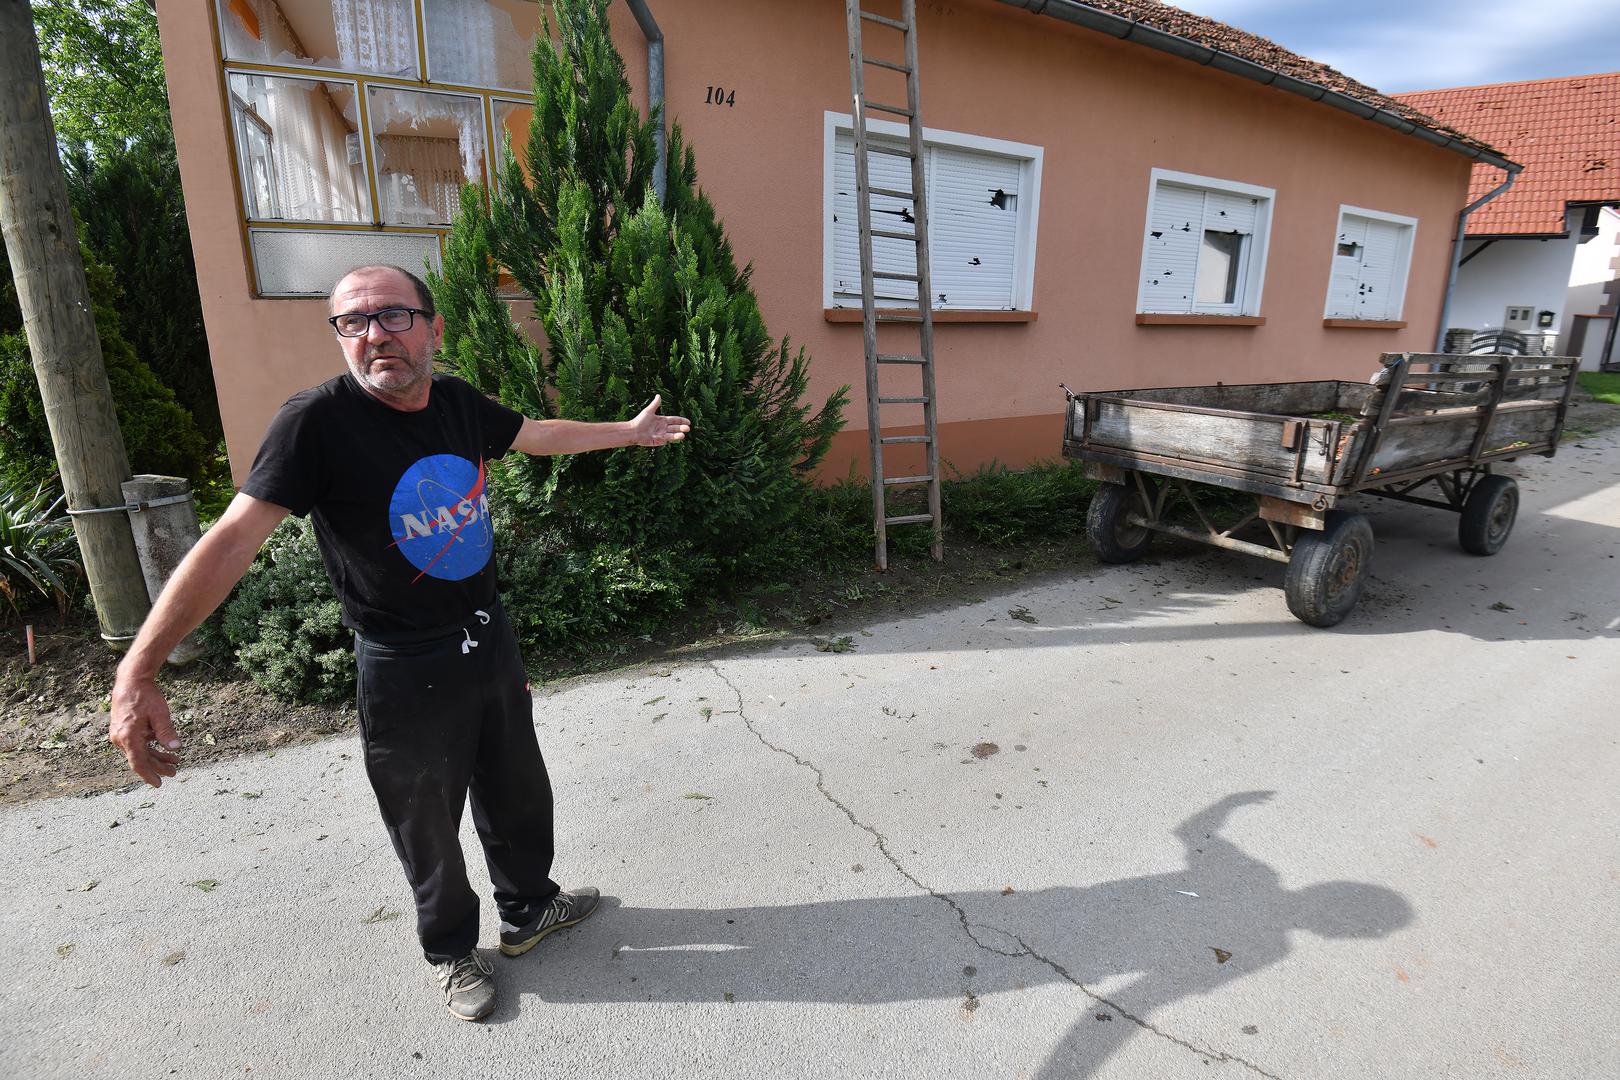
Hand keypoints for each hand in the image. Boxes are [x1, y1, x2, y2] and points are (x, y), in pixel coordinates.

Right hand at [109, 672, 181, 787]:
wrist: (130, 680)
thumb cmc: (145, 695)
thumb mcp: (159, 713)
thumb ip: (166, 732)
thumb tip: (176, 748)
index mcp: (128, 736)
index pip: (139, 763)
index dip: (149, 775)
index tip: (159, 784)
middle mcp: (120, 738)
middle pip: (141, 759)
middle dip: (158, 766)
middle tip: (175, 772)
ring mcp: (120, 734)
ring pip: (140, 752)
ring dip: (156, 757)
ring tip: (174, 761)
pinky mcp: (122, 730)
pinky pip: (137, 744)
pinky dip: (150, 747)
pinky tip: (163, 748)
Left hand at [629, 395, 691, 447]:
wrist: (632, 431)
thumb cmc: (639, 420)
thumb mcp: (648, 411)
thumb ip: (655, 404)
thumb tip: (658, 395)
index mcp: (662, 420)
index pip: (674, 420)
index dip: (681, 421)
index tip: (689, 422)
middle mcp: (663, 428)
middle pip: (675, 428)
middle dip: (681, 428)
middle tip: (688, 428)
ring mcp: (661, 435)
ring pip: (671, 435)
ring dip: (677, 436)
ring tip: (683, 435)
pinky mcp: (657, 441)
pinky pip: (664, 440)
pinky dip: (667, 439)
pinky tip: (672, 439)